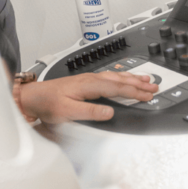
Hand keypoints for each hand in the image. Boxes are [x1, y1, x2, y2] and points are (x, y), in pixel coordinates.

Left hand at [18, 71, 157, 123]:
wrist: (33, 97)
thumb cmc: (48, 104)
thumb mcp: (67, 112)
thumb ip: (90, 112)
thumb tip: (110, 112)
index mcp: (88, 85)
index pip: (117, 88)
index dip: (134, 91)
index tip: (148, 95)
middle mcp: (90, 79)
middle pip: (119, 79)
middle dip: (138, 83)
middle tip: (154, 86)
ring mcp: (88, 79)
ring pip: (115, 76)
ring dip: (131, 78)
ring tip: (146, 80)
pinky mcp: (85, 81)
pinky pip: (108, 77)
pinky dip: (121, 77)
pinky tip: (124, 77)